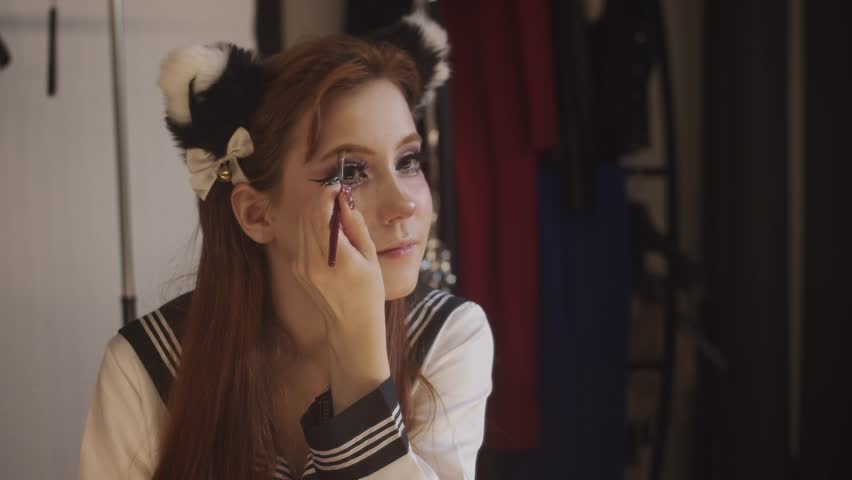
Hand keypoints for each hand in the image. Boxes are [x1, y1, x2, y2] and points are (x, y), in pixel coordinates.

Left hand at [292, 182, 390, 410]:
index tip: (338, 187)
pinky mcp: (297, 269)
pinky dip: (312, 227)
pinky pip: (301, 238)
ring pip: (301, 224)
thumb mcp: (369, 257)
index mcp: (335, 257)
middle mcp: (312, 260)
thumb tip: (344, 199)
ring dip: (316, 212)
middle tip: (337, 195)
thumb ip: (355, 225)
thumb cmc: (368, 292)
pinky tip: (329, 232)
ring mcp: (301, 265)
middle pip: (307, 215)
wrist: (351, 325)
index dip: (327, 193)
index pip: (320, 212)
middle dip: (320, 199)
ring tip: (335, 213)